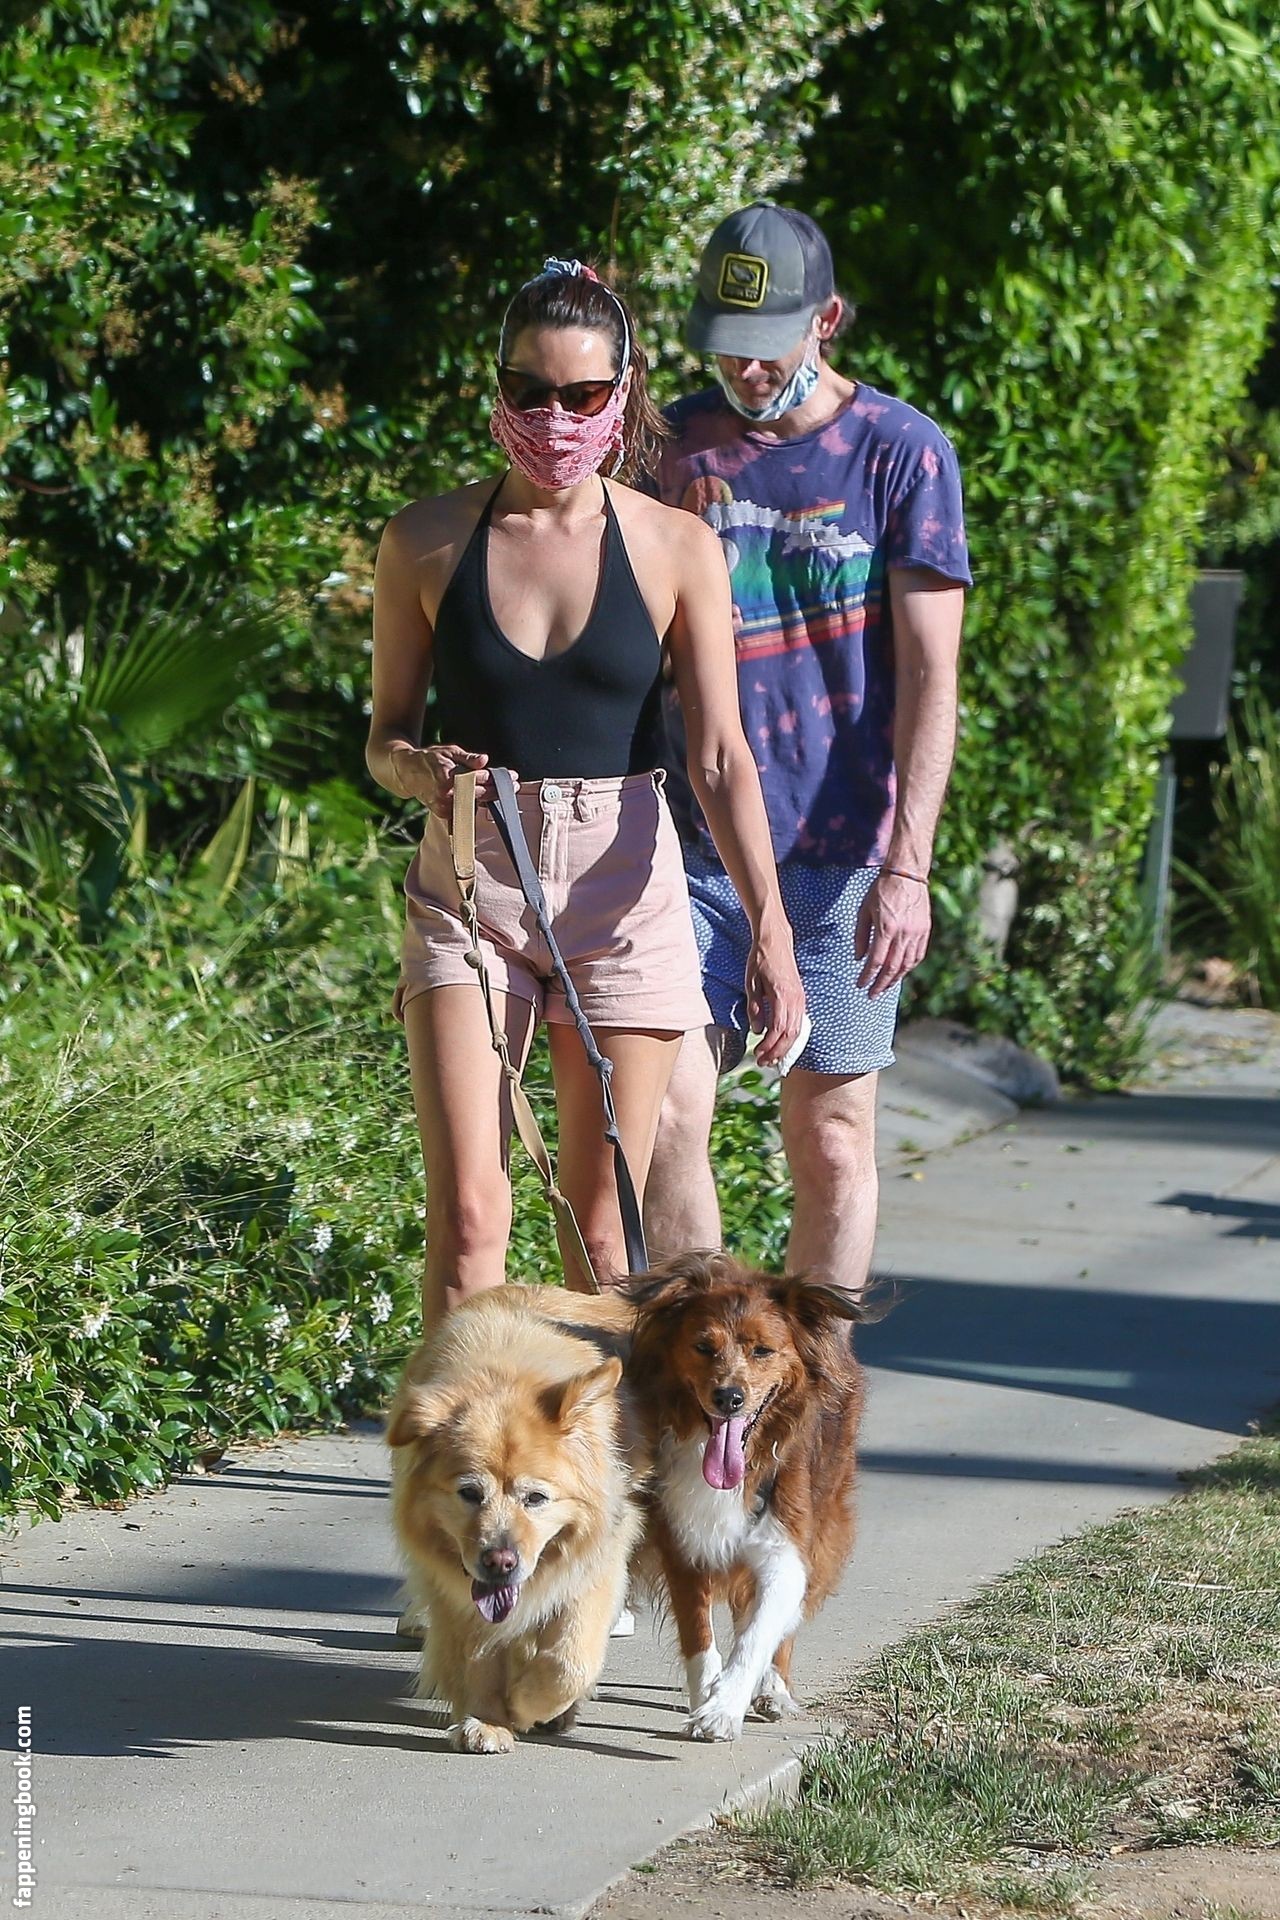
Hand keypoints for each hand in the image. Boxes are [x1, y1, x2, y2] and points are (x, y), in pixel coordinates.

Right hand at [392, 744, 505, 817]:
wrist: (407, 772)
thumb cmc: (430, 758)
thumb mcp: (449, 752)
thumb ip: (468, 758)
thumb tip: (484, 760)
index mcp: (448, 776)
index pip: (479, 778)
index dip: (497, 778)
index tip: (512, 776)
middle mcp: (446, 793)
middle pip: (479, 793)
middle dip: (498, 789)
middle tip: (514, 785)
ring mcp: (443, 806)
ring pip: (474, 803)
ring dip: (490, 798)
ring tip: (504, 792)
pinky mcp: (442, 813)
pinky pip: (465, 811)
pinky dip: (477, 805)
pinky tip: (488, 802)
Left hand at [745, 922, 806, 1068]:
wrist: (775, 940)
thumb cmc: (760, 960)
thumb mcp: (751, 983)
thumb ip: (754, 1008)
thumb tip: (758, 1031)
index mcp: (782, 995)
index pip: (778, 1029)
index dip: (769, 1046)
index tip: (758, 1055)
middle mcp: (796, 999)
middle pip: (791, 1035)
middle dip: (777, 1052)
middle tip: (763, 1062)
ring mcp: (801, 998)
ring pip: (797, 1031)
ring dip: (784, 1047)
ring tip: (771, 1057)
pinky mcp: (801, 997)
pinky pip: (799, 1023)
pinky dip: (790, 1037)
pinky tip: (780, 1043)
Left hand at [855, 871, 931, 997]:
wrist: (907, 874)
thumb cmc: (881, 890)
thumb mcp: (864, 910)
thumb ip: (860, 936)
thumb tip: (859, 958)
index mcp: (886, 928)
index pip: (875, 961)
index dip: (867, 976)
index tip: (860, 985)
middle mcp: (903, 933)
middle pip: (892, 968)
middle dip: (881, 984)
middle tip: (872, 995)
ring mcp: (917, 933)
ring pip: (907, 964)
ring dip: (895, 979)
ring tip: (885, 987)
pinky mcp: (925, 931)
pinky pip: (918, 955)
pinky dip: (909, 967)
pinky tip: (900, 972)